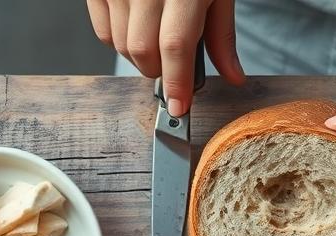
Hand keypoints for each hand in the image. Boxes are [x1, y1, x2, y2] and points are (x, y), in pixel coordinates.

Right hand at [87, 0, 244, 115]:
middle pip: (143, 50)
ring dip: (140, 59)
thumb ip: (221, 35)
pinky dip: (120, 41)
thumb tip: (233, 77)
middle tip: (174, 70)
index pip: (174, 45)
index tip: (179, 107)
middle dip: (159, 72)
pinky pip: (103, 30)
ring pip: (121, 45)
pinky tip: (138, 28)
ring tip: (159, 43)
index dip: (176, 82)